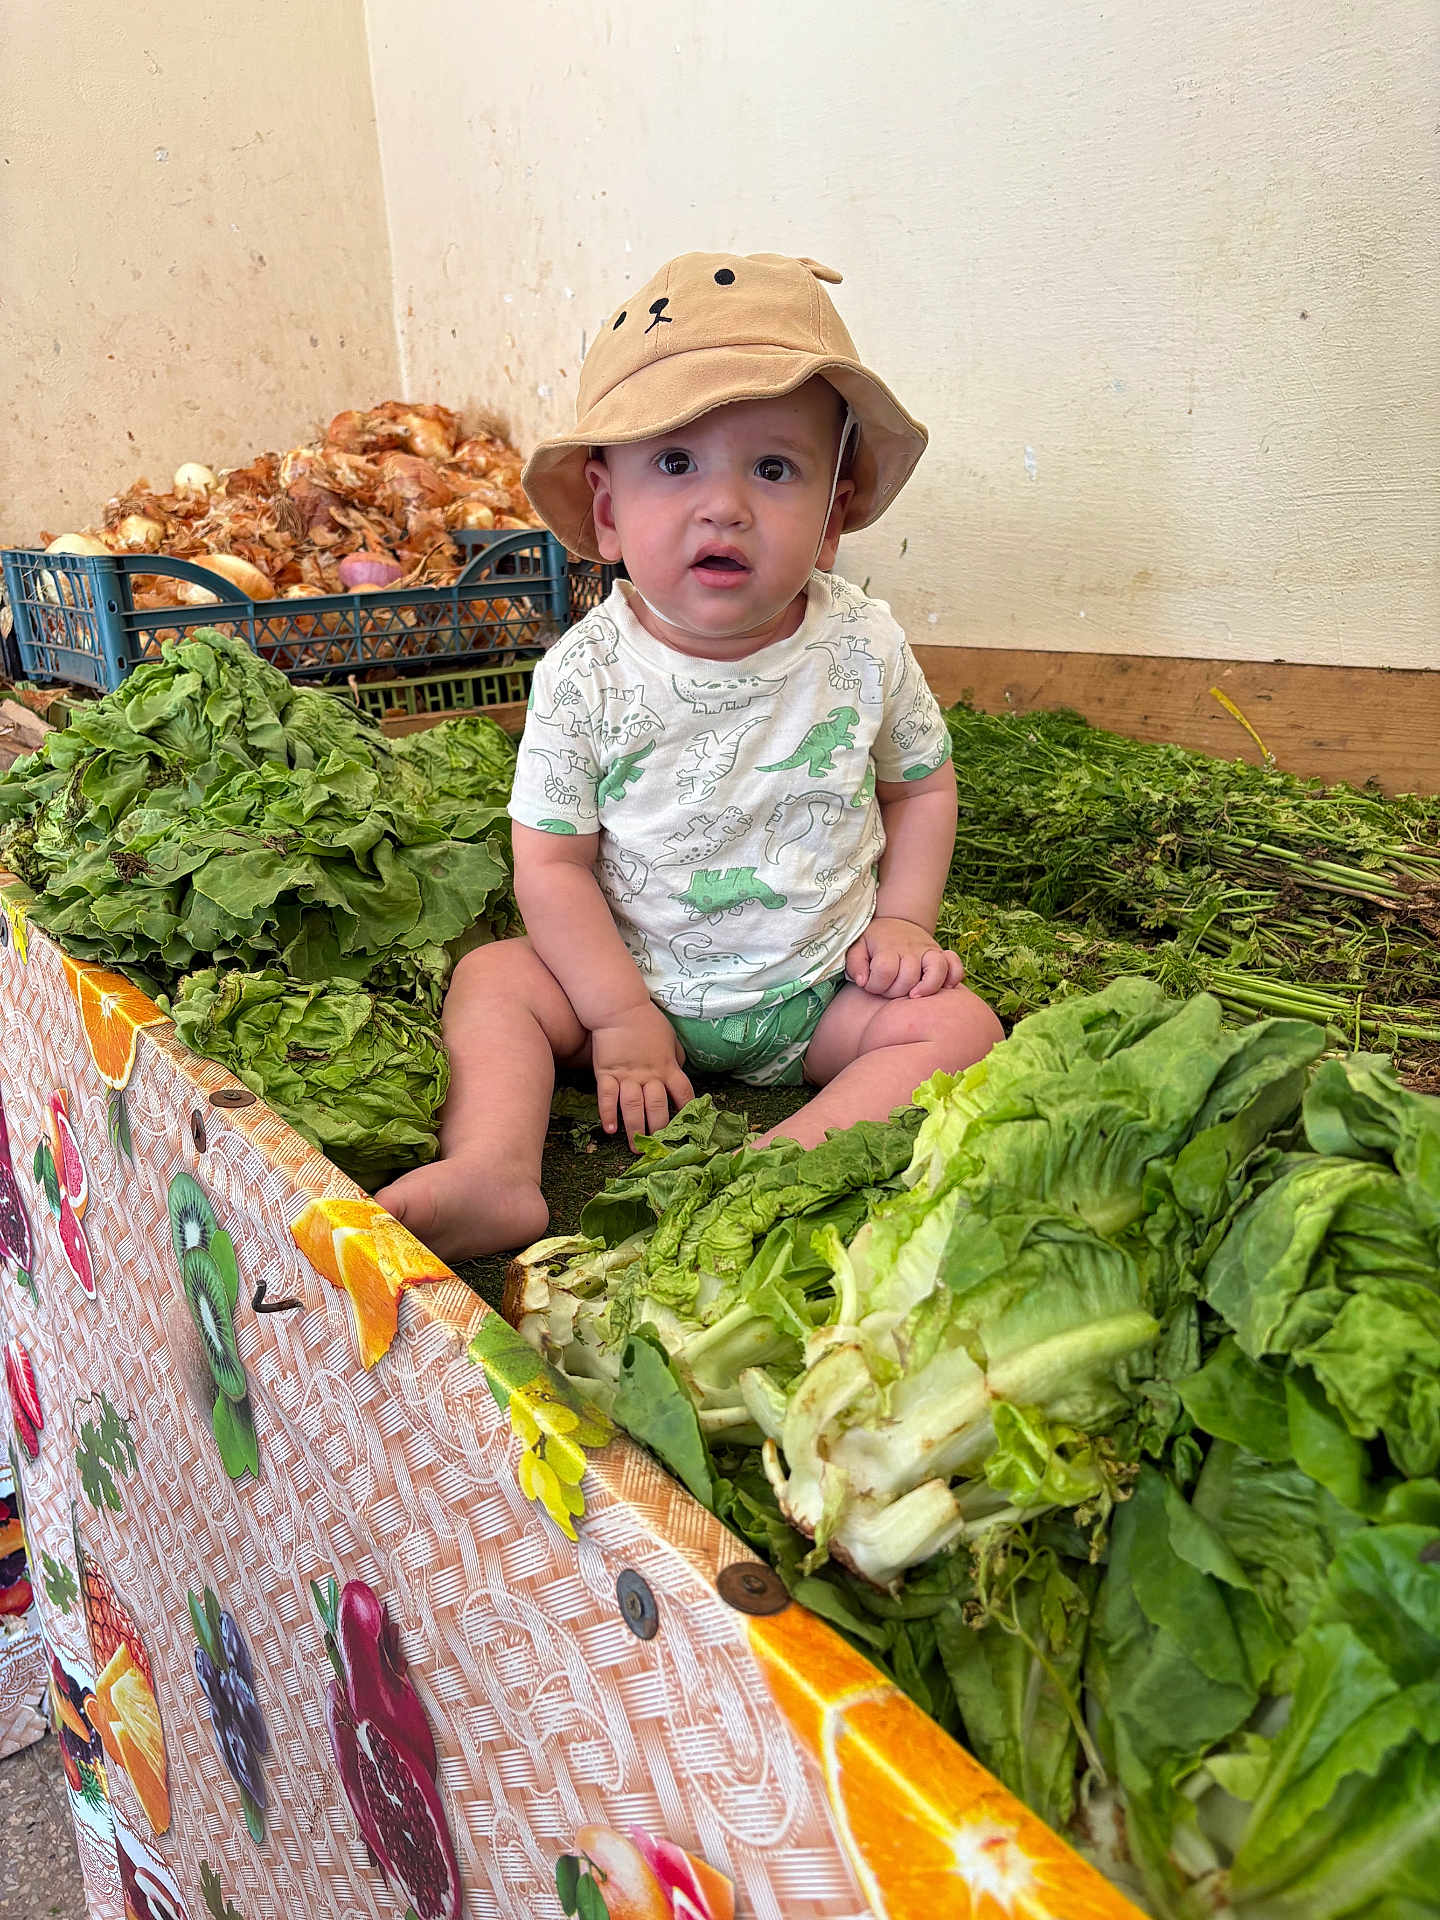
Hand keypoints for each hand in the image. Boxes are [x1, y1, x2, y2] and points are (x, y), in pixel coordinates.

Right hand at [591, 1002, 694, 1146]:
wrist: (620, 1007)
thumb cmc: (648, 1021)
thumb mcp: (671, 1038)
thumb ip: (676, 1058)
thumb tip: (680, 1070)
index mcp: (668, 1066)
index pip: (683, 1093)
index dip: (687, 1111)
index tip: (689, 1126)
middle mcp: (650, 1075)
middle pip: (657, 1107)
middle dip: (659, 1129)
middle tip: (658, 1147)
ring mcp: (627, 1075)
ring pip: (632, 1107)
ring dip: (634, 1129)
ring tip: (635, 1147)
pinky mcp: (606, 1073)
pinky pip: (607, 1097)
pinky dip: (607, 1114)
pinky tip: (610, 1129)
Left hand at [846, 917, 964, 998]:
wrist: (897, 922)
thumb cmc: (875, 941)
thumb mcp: (857, 946)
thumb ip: (855, 963)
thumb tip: (863, 981)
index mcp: (888, 946)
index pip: (884, 970)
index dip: (875, 984)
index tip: (869, 985)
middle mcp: (911, 949)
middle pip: (909, 976)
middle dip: (895, 991)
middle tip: (888, 990)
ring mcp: (928, 951)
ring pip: (937, 970)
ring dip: (927, 987)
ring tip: (914, 996)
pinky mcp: (941, 955)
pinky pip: (955, 966)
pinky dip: (953, 978)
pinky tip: (943, 988)